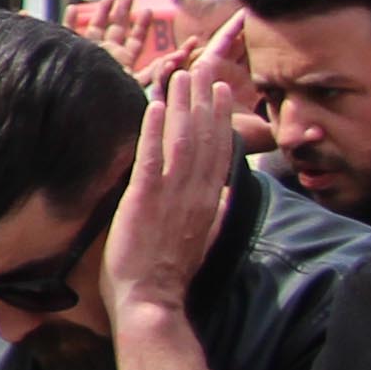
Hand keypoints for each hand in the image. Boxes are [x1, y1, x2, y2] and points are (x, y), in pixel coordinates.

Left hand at [101, 23, 247, 323]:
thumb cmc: (170, 274)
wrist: (151, 301)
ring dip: (181, 105)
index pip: (219, 151)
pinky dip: (154, 130)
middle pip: (204, 137)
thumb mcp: (204, 239)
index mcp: (208, 201)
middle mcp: (195, 193)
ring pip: (181, 140)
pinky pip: (151, 157)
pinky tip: (154, 106)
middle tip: (203, 69)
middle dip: (204, 100)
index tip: (221, 91)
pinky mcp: (144, 199)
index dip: (221, 118)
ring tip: (181, 76)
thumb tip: (226, 193)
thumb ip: (216, 213)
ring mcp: (171, 195)